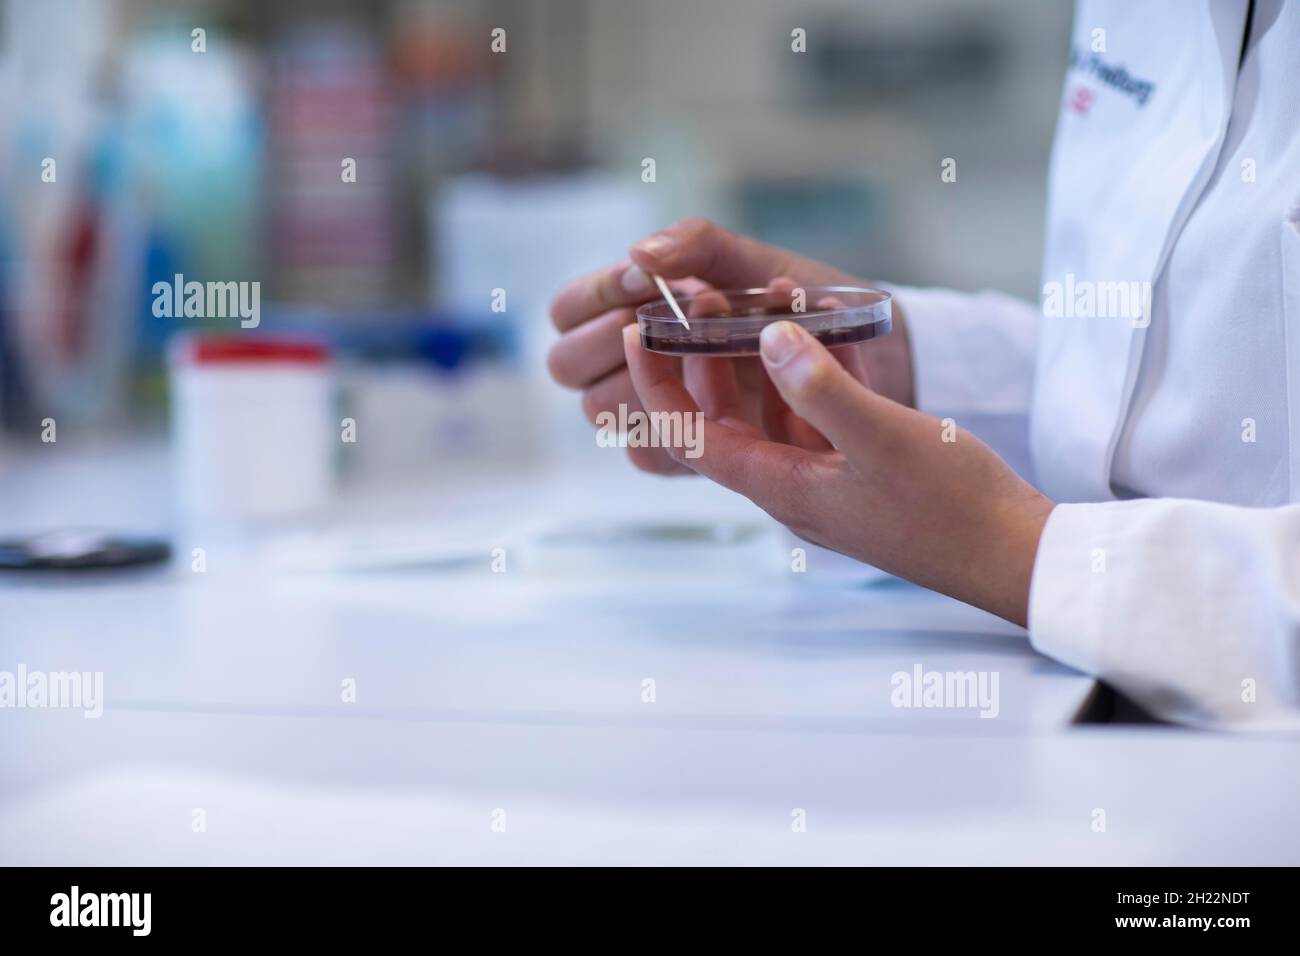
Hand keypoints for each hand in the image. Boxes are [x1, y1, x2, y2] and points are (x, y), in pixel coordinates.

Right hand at [547, 218, 914, 473]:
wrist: (875, 354)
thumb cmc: (805, 301)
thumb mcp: (753, 261)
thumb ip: (698, 246)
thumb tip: (641, 252)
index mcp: (631, 307)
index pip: (568, 308)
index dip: (594, 295)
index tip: (645, 279)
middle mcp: (632, 362)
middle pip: (569, 366)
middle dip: (616, 338)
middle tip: (686, 315)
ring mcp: (658, 411)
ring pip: (605, 411)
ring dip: (656, 377)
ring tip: (728, 345)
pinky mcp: (691, 453)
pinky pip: (653, 453)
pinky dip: (688, 421)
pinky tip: (735, 396)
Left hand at [621, 318, 1054, 625]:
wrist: (1013, 555)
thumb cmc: (954, 505)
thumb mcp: (886, 438)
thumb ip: (822, 388)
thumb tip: (767, 338)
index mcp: (784, 487)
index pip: (693, 436)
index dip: (658, 385)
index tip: (640, 332)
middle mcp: (793, 488)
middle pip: (727, 420)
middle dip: (709, 361)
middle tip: (705, 302)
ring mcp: (826, 483)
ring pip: (772, 415)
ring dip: (763, 363)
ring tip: (766, 304)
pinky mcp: (858, 474)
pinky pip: (815, 420)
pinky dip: (810, 378)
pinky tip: (823, 337)